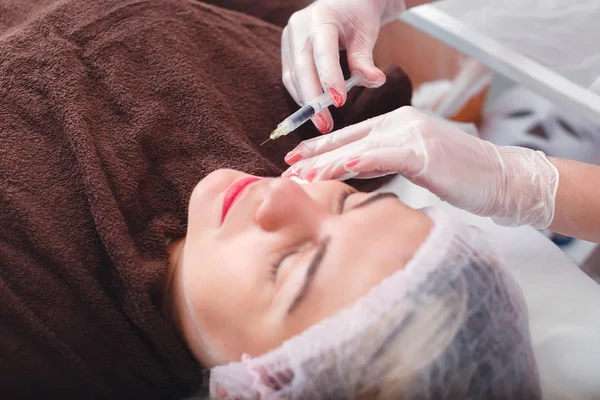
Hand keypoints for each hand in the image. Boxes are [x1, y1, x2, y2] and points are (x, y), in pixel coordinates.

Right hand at [281, 0, 404, 132]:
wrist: (345, 3)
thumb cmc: (358, 15)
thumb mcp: (365, 34)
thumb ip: (365, 59)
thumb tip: (376, 81)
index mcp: (320, 17)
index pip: (322, 52)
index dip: (329, 79)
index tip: (339, 102)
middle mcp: (298, 27)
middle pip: (301, 68)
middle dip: (313, 100)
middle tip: (325, 124)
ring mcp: (289, 39)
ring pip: (292, 77)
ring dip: (306, 102)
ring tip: (323, 123)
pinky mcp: (287, 52)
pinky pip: (291, 79)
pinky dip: (302, 96)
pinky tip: (314, 110)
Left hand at [283, 107, 558, 228]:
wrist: (502, 177)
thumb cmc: (460, 175)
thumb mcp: (416, 164)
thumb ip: (385, 162)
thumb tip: (354, 171)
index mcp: (398, 124)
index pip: (351, 136)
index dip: (322, 147)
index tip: (296, 160)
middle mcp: (401, 123)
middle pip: (349, 140)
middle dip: (315, 155)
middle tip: (286, 169)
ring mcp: (413, 135)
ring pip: (360, 148)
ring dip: (327, 163)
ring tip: (301, 176)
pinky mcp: (424, 152)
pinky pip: (384, 157)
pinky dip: (361, 163)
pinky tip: (340, 169)